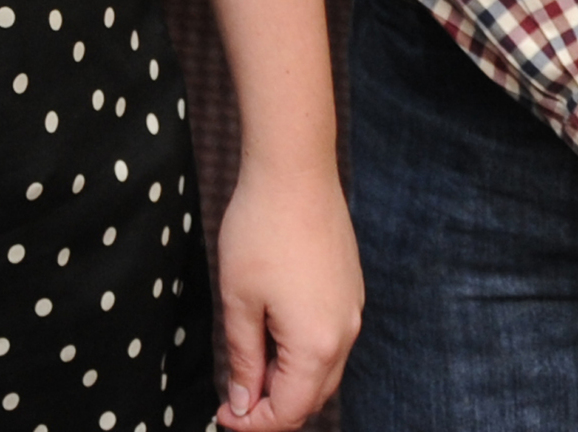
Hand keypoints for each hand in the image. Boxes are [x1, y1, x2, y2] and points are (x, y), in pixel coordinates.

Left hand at [211, 162, 362, 429]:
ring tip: (248, 373)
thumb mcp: (238, 300)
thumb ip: (244, 358)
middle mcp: (345, 334)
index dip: (256, 424)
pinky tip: (271, 340)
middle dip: (275, 409)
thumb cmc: (260, 230)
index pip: (291, 410)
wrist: (295, 170)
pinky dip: (303, 355)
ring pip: (324, 370)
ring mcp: (352, 311)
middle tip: (234, 403)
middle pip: (313, 397)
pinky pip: (330, 340)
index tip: (224, 418)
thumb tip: (244, 404)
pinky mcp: (350, 290)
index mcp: (317, 344)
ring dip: (289, 382)